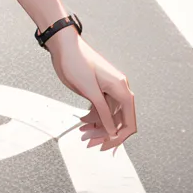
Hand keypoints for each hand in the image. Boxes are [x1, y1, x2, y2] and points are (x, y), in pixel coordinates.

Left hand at [46, 32, 136, 149]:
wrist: (64, 47)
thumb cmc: (77, 62)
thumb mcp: (90, 91)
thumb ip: (103, 111)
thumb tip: (113, 131)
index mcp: (120, 88)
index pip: (129, 121)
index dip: (120, 136)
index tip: (106, 146)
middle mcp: (118, 89)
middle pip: (118, 121)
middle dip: (105, 133)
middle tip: (89, 142)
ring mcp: (108, 90)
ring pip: (108, 116)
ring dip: (97, 127)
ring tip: (82, 133)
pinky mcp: (98, 90)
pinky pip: (100, 109)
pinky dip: (92, 118)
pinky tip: (83, 122)